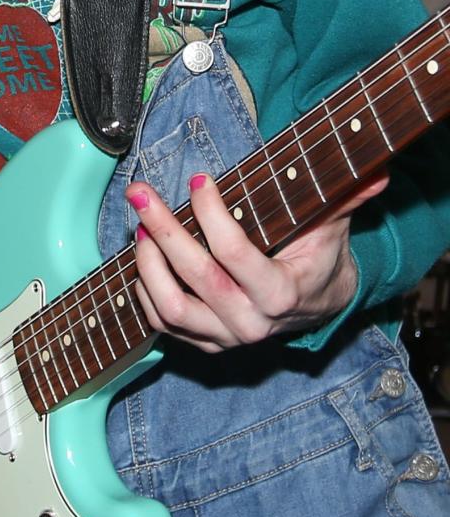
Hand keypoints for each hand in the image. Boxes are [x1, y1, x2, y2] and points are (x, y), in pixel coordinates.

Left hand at [127, 171, 388, 351]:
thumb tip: (377, 174)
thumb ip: (347, 198)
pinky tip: (143, 257)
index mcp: (282, 293)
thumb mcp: (332, 223)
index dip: (211, 214)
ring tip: (139, 225)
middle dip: (162, 228)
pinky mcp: (206, 342)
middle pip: (195, 276)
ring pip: (171, 306)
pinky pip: (163, 325)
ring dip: (147, 262)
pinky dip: (145, 291)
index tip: (199, 180)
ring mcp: (226, 337)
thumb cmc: (317, 253)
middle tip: (141, 192)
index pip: (235, 254)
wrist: (316, 303)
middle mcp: (252, 323)